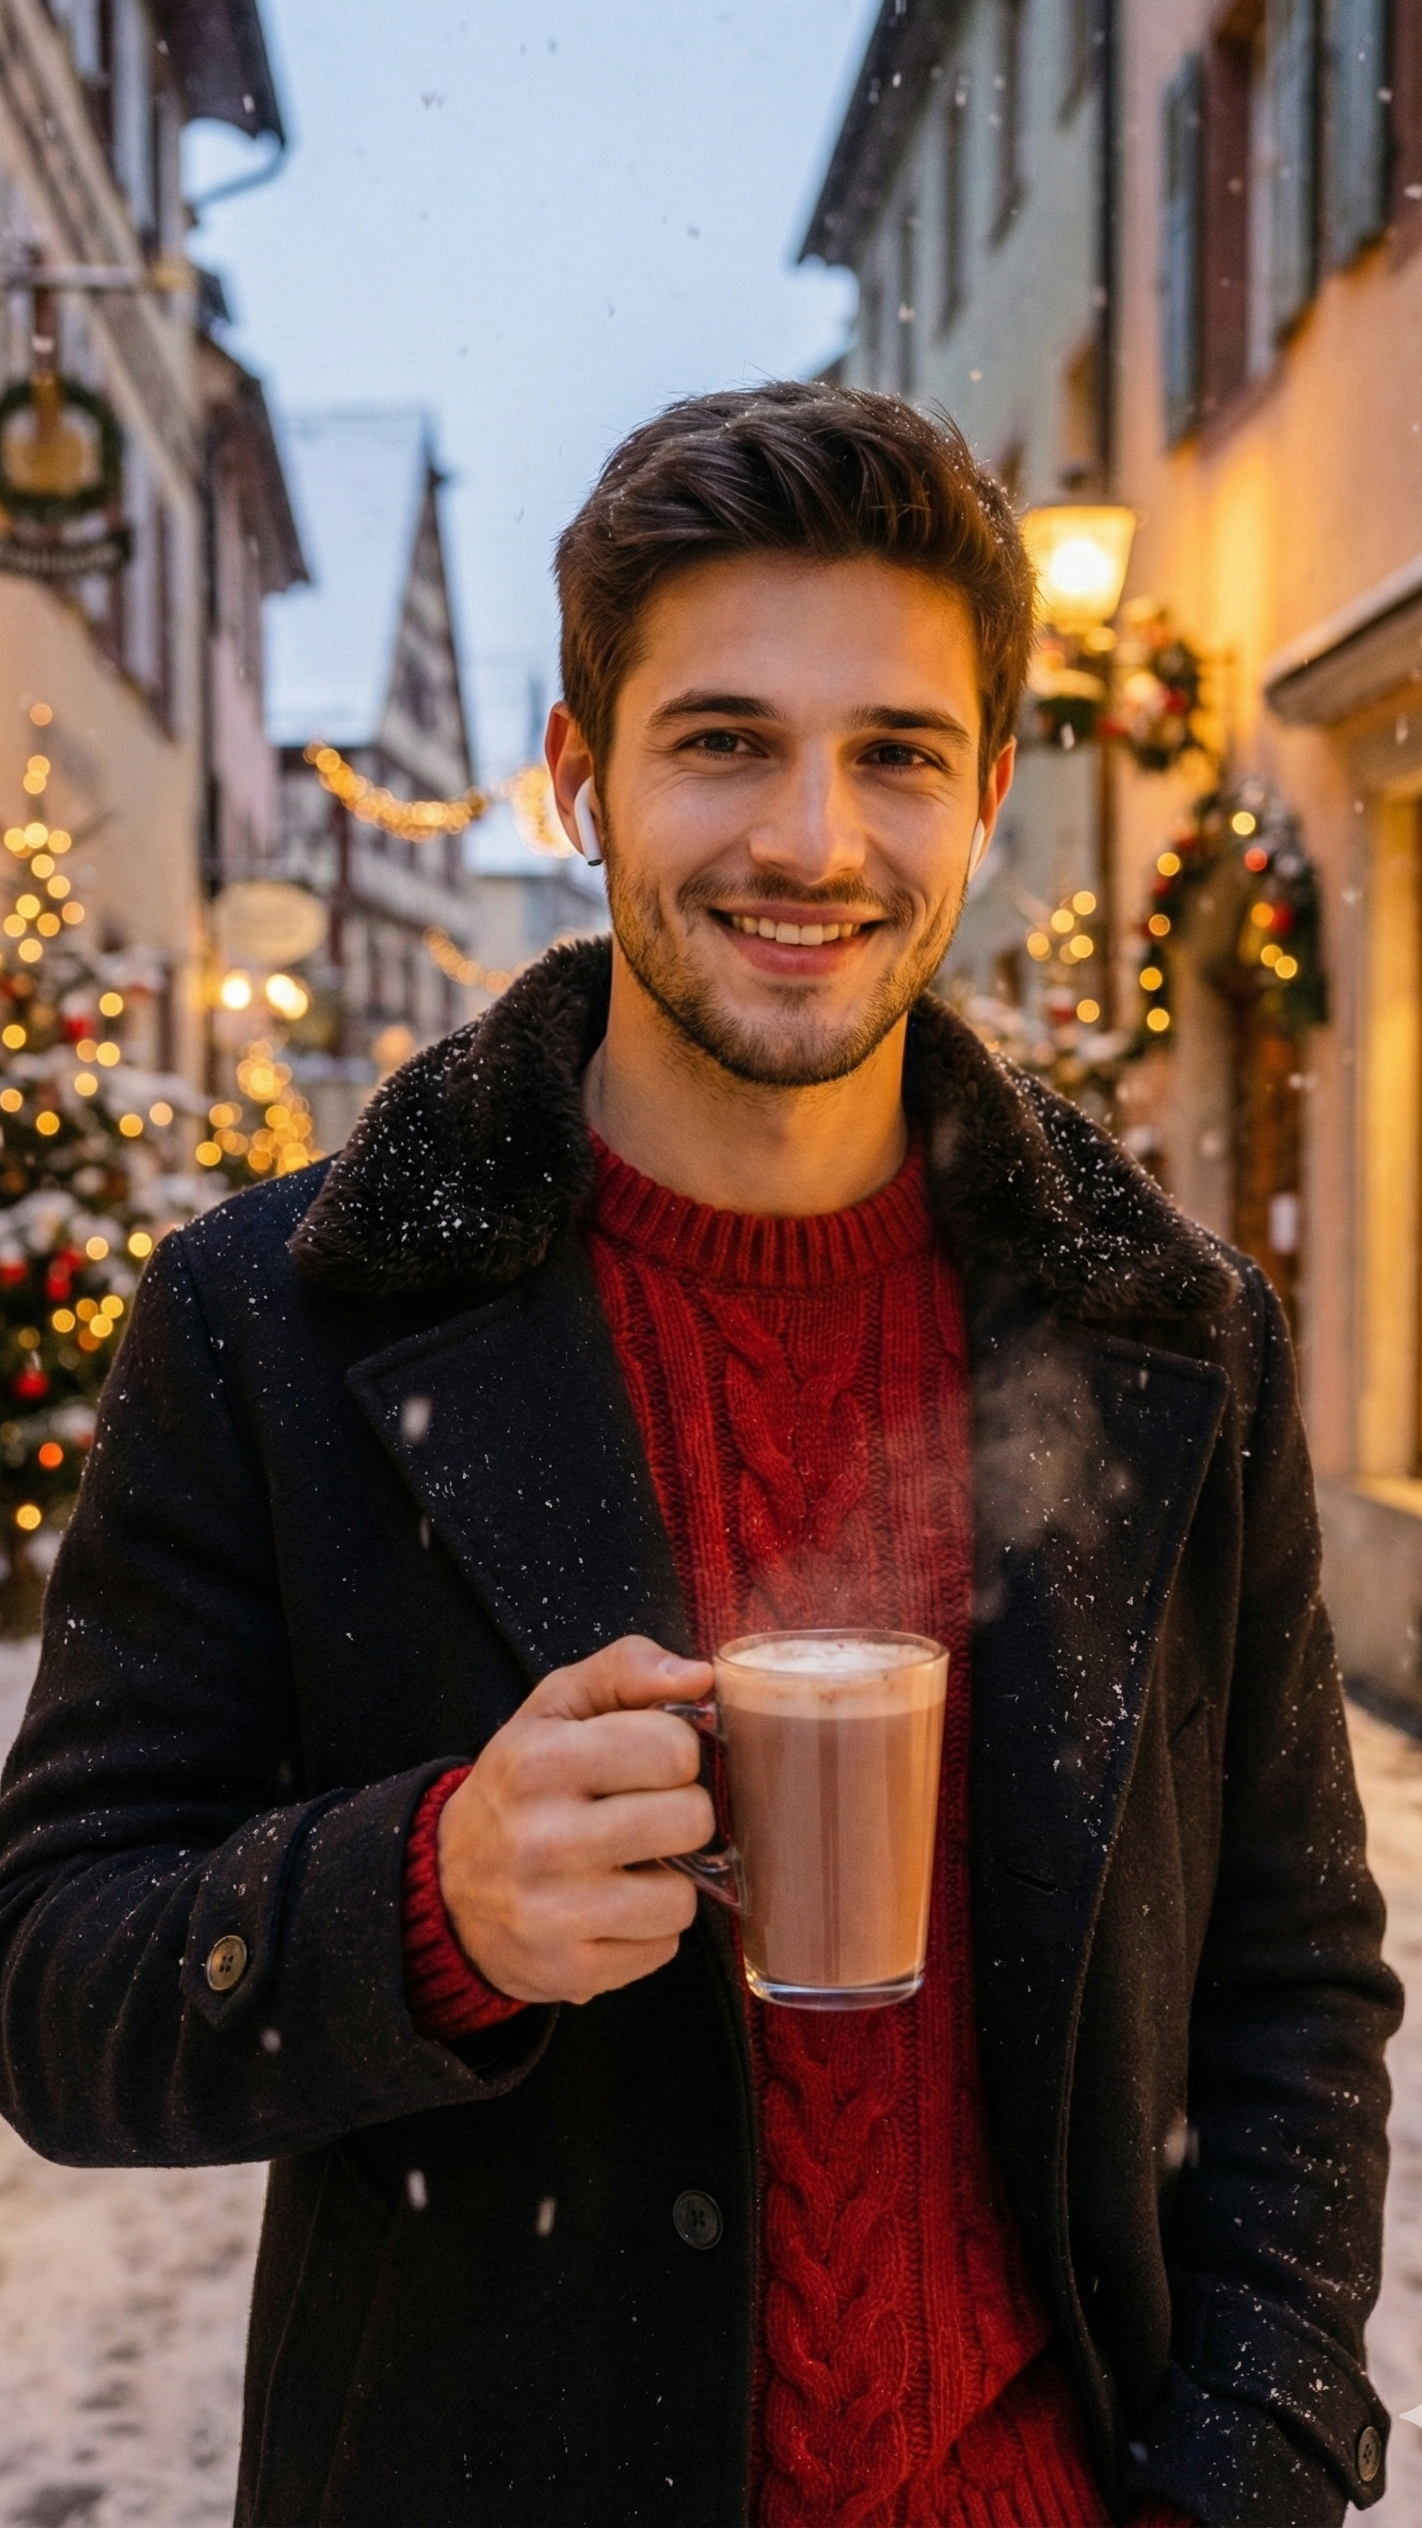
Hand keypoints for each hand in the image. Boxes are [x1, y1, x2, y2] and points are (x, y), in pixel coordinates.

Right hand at [436, 1635, 715, 2004]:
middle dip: (680, 1814)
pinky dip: (647, 1930)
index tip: (646, 1763)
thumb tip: (699, 1677)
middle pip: (691, 1820)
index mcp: (540, 1761)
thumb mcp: (554, 1708)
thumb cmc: (521, 1784)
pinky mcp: (567, 1972)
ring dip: (668, 1879)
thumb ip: (626, 1670)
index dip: (674, 1753)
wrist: (446, 1886)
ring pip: (682, 1897)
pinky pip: (663, 1949)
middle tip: (643, 1814)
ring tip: (627, 1865)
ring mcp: (551, 1913)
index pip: (673, 1747)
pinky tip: (610, 1909)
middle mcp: (541, 1839)